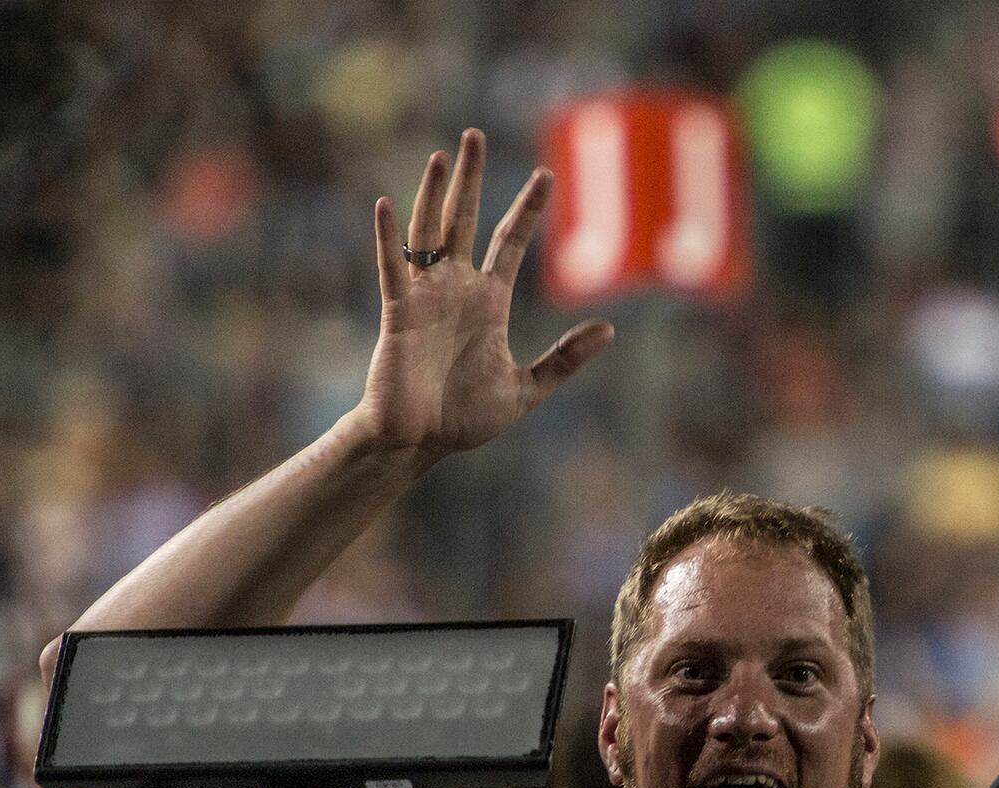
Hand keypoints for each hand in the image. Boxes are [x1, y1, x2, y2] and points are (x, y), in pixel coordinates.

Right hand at [356, 128, 612, 464]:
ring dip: (433, 193)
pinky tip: (387, 204)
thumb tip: (610, 330)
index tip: (546, 174)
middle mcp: (457, 289)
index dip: (528, 208)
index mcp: (488, 301)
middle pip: (465, 219)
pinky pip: (393, 269)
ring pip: (429, 232)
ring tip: (441, 155)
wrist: (419, 442)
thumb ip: (565, 359)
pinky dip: (389, 238)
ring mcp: (426, 297)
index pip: (510, 241)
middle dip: (471, 178)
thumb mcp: (528, 388)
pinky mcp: (399, 313)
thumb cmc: (465, 419)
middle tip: (474, 134)